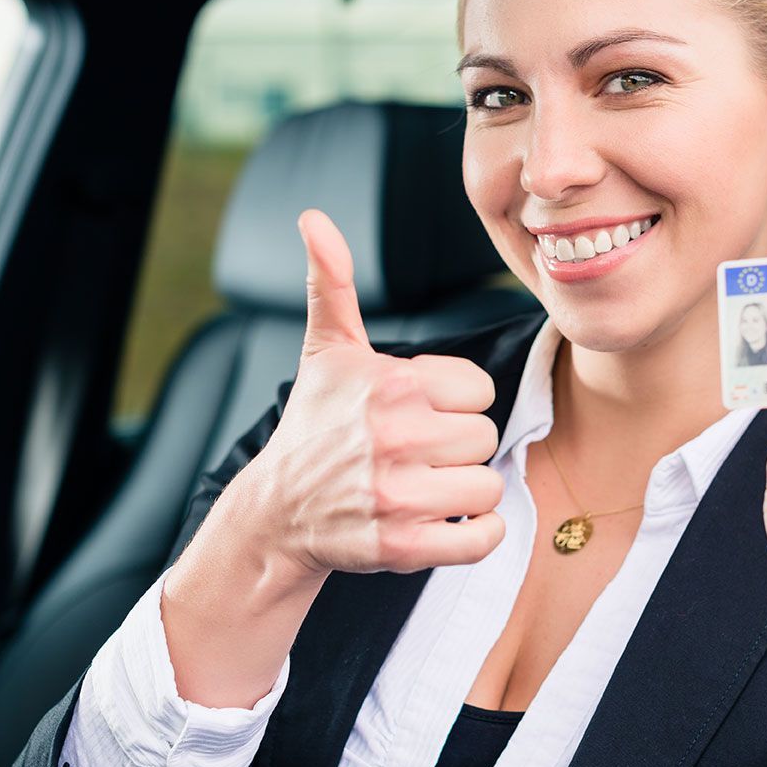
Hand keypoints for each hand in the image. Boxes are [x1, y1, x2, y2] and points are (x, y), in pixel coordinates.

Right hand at [246, 208, 505, 577]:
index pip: (479, 390)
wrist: (277, 512)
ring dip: (465, 491)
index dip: (452, 402)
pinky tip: (442, 521)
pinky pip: (483, 536)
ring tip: (424, 485)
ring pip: (488, 485)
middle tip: (416, 453)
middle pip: (485, 437)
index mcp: (392, 385)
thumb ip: (331, 283)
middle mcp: (396, 437)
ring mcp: (398, 496)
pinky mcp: (402, 547)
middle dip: (457, 447)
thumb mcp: (326, 351)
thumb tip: (313, 219)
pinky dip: (475, 534)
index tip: (415, 412)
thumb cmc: (315, 426)